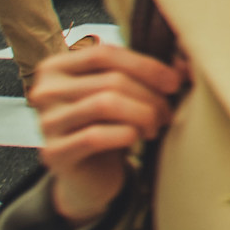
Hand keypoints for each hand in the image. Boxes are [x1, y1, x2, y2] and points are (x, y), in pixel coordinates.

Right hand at [28, 42, 187, 223]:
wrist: (90, 175)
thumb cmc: (109, 124)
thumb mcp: (122, 92)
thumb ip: (145, 71)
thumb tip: (186, 64)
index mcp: (56, 67)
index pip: (104, 54)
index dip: (147, 65)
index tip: (175, 82)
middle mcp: (43, 92)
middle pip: (110, 81)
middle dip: (151, 95)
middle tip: (168, 112)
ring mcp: (45, 123)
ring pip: (105, 104)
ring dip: (143, 114)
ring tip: (155, 125)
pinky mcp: (52, 154)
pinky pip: (95, 136)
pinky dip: (126, 134)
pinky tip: (136, 138)